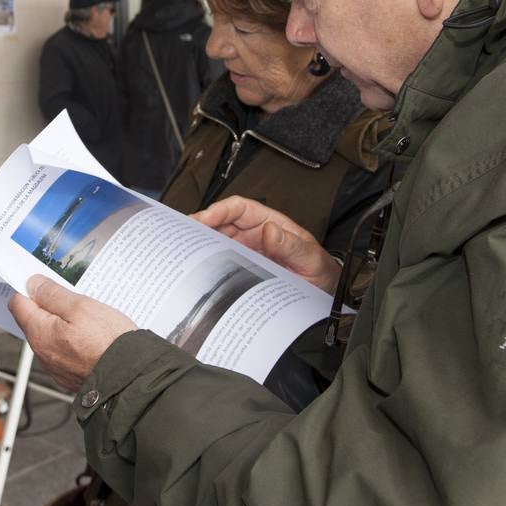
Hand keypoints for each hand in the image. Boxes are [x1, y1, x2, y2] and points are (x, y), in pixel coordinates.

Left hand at [9, 275, 136, 392]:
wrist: (131, 378)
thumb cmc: (110, 343)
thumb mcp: (81, 306)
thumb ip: (52, 294)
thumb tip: (32, 284)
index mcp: (40, 334)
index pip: (18, 303)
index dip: (29, 289)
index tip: (43, 282)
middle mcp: (43, 353)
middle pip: (34, 320)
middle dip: (49, 306)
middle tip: (73, 299)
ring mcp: (56, 366)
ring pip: (50, 335)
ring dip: (62, 323)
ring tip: (88, 318)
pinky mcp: (70, 374)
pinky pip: (64, 350)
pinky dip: (72, 340)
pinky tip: (91, 336)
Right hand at [192, 196, 339, 293]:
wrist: (323, 297)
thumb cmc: (320, 272)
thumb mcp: (311, 259)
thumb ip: (292, 246)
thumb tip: (270, 230)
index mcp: (270, 224)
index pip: (239, 209)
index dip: (219, 210)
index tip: (202, 219)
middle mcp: (254, 236)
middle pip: (221, 224)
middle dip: (201, 227)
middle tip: (182, 238)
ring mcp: (246, 253)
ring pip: (217, 243)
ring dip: (200, 245)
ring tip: (183, 253)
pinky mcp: (242, 270)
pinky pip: (221, 263)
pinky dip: (207, 264)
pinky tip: (196, 269)